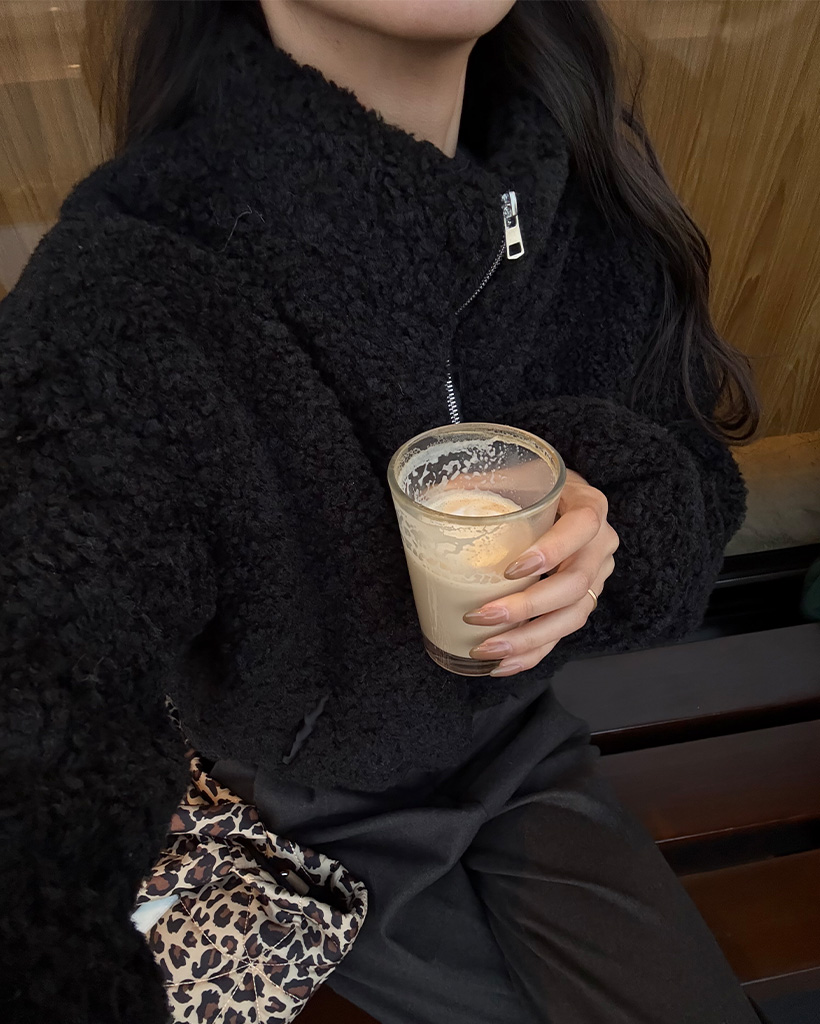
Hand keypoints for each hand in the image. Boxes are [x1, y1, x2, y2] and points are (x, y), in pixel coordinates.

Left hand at [463, 469, 617, 675]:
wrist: (558, 498)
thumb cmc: (532, 485)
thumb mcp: (513, 474)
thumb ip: (479, 482)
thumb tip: (426, 501)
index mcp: (588, 505)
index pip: (581, 528)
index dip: (551, 551)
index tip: (510, 570)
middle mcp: (601, 545)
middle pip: (574, 585)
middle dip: (526, 607)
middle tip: (481, 617)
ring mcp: (596, 578)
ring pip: (572, 618)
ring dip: (527, 639)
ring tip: (486, 649)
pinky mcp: (582, 602)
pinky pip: (562, 635)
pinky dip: (532, 653)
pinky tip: (502, 664)